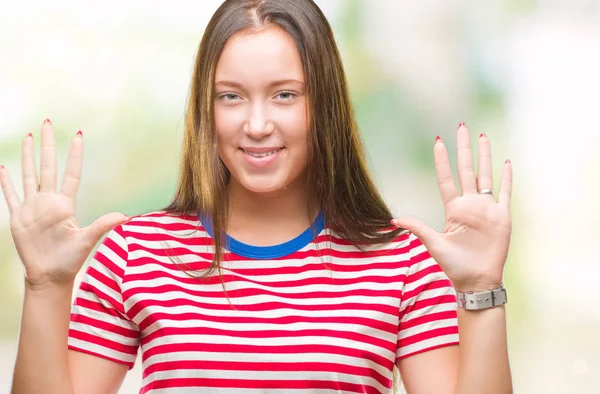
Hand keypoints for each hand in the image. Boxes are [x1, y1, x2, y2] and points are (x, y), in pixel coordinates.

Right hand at [0, 119, 128, 288]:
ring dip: (27, 156)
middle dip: (46, 145)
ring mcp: (33, 208)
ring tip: (28, 136)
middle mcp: (49, 201)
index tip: (78, 135)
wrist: (49, 275)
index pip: (70, 173)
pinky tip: (3, 168)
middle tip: (47, 123)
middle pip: (47, 166)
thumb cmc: (70, 260)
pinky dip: (6, 182)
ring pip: (29, 175)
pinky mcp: (19, 217)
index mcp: (65, 204)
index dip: (74, 155)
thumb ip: (102, 226)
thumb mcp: (86, 241)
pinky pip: (10, 196)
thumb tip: (124, 216)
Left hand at [392, 123, 512, 291]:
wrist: (476, 280)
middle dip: (464, 149)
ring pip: (486, 175)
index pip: (446, 179)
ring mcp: (487, 209)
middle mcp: (470, 204)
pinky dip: (507, 178)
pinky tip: (506, 162)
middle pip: (467, 169)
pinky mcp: (502, 216)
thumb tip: (393, 221)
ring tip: (482, 136)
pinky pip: (505, 193)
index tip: (438, 142)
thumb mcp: (433, 244)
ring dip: (485, 156)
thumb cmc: (454, 265)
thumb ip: (418, 228)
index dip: (442, 161)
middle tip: (461, 127)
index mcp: (453, 209)